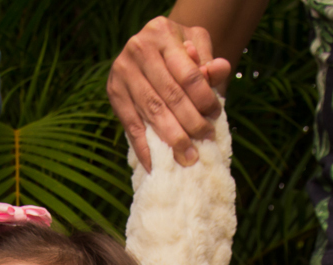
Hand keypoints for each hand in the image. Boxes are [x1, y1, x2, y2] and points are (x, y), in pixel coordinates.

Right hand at [107, 16, 230, 170]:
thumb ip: (211, 62)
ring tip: (186, 157)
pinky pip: (131, 125)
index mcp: (162, 33)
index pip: (187, 74)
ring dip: (170, 138)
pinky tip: (154, 164)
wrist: (153, 46)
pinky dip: (143, 148)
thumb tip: (218, 71)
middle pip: (169, 95)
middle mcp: (138, 49)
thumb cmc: (181, 51)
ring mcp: (122, 71)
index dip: (204, 99)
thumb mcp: (199, 47)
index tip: (215, 116)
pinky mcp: (113, 92)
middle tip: (204, 141)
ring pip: (151, 111)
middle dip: (189, 123)